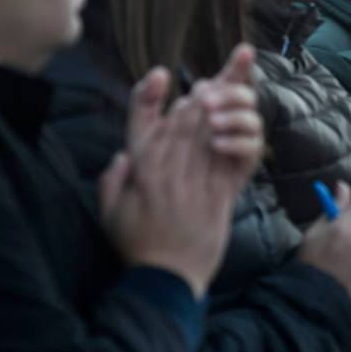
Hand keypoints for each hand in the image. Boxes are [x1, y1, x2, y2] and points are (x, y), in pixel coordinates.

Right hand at [100, 68, 255, 297]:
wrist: (166, 278)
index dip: (148, 95)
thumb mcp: (109, 213)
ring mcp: (194, 178)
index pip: (142, 122)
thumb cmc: (136, 245)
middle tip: (216, 73)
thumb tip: (121, 156)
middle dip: (202, 91)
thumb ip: (112, 180)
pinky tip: (240, 116)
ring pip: (208, 129)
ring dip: (220, 103)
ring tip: (231, 79)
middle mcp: (166, 167)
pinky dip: (235, 133)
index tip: (159, 74)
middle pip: (184, 117)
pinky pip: (228, 154)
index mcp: (139, 169)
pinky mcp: (219, 192)